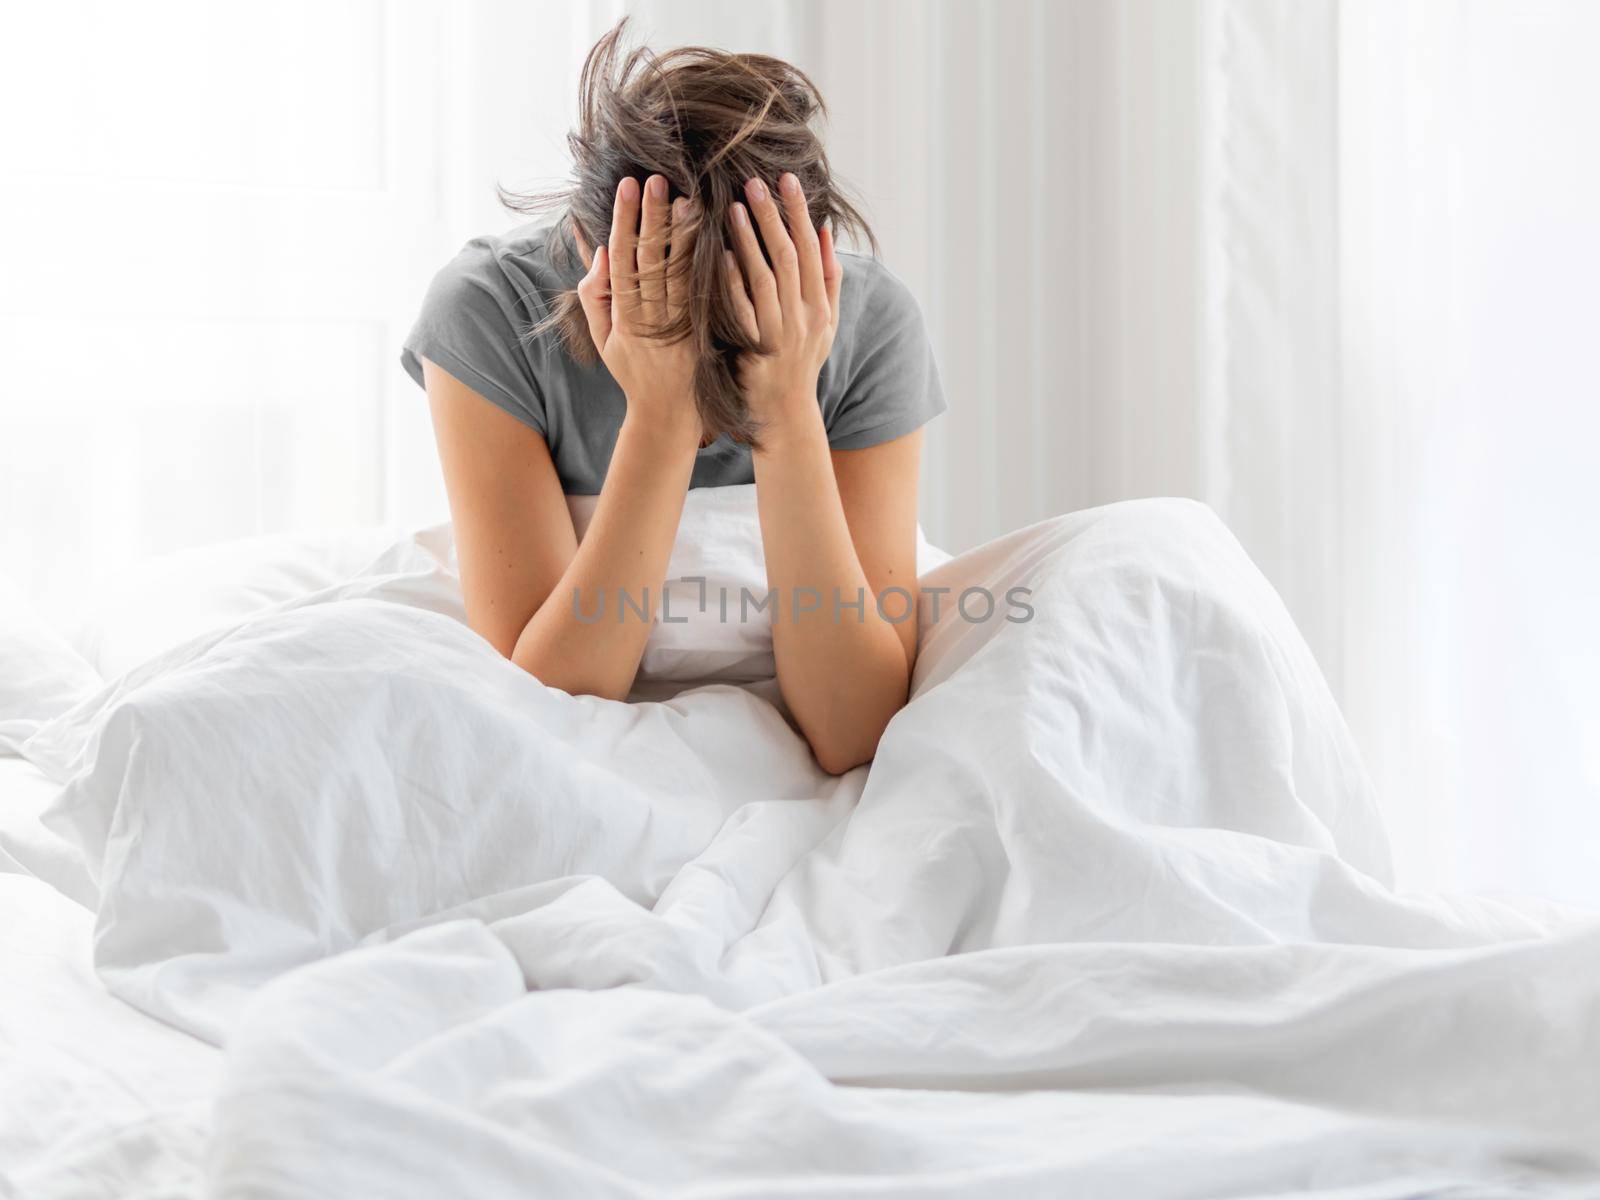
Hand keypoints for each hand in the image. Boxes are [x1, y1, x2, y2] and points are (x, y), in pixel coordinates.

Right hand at [576, 174, 700, 443]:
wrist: (669, 415)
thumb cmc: (633, 372)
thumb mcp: (603, 338)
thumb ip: (595, 296)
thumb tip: (602, 250)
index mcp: (623, 316)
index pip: (623, 259)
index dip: (625, 221)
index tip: (628, 187)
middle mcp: (650, 319)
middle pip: (651, 260)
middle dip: (653, 219)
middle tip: (658, 180)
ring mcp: (678, 327)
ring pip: (680, 274)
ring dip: (683, 236)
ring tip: (688, 199)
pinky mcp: (703, 334)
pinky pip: (706, 295)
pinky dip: (709, 265)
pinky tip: (715, 238)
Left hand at [725, 172, 842, 441]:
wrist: (784, 414)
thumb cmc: (801, 363)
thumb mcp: (825, 324)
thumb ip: (828, 279)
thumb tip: (825, 234)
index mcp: (820, 306)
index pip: (810, 248)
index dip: (798, 213)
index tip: (786, 180)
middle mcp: (804, 317)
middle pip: (788, 256)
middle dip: (772, 216)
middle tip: (754, 182)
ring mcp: (780, 333)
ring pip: (765, 278)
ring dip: (749, 241)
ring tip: (734, 207)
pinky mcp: (754, 348)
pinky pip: (741, 309)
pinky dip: (732, 281)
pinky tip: (719, 256)